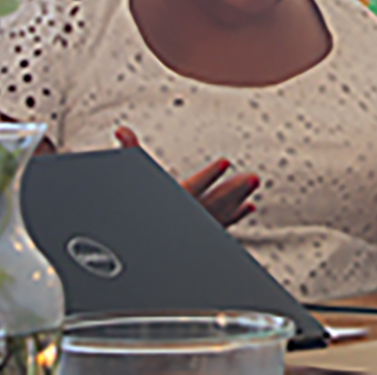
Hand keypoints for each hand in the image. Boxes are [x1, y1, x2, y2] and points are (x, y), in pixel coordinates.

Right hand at [114, 126, 259, 226]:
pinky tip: (249, 206)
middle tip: (253, 177)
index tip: (225, 161)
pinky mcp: (202, 232)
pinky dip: (236, 216)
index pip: (191, 187)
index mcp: (170, 201)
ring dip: (239, 200)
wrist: (139, 245)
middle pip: (212, 204)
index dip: (208, 175)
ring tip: (255, 181)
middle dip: (233, 190)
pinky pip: (222, 226)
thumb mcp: (136, 177)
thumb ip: (132, 152)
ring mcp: (195, 226)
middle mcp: (185, 216)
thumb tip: (122, 130)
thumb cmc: (137, 207)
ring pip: (221, 215)